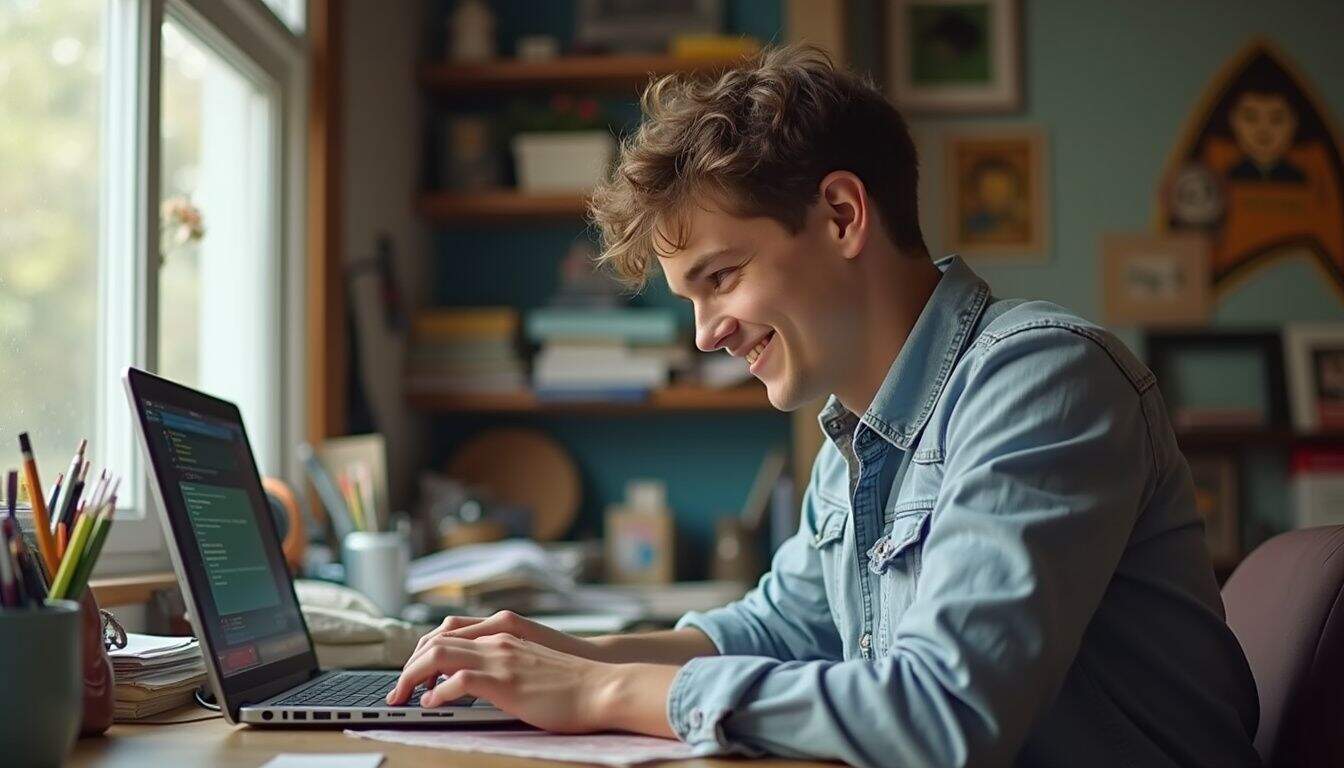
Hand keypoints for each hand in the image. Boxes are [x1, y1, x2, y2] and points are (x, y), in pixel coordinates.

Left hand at [386, 632, 614, 732]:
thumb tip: (480, 682)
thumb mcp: (532, 663)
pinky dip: (438, 692)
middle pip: (435, 640)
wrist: (602, 686)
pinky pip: (458, 680)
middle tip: (398, 691)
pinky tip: (431, 705)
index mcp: (503, 633)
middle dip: (408, 665)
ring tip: (403, 697)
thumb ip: (506, 663)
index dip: (422, 652)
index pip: (447, 632)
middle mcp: (497, 639)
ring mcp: (500, 658)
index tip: (412, 676)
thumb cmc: (573, 683)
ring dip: (412, 676)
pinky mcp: (505, 680)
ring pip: (438, 654)